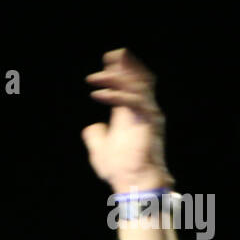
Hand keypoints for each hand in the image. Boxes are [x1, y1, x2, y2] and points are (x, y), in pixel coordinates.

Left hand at [82, 48, 172, 193]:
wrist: (133, 184)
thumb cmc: (120, 169)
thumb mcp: (100, 150)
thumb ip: (96, 136)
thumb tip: (91, 128)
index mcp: (133, 115)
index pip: (132, 85)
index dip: (123, 70)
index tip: (109, 59)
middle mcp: (143, 112)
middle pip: (140, 79)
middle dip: (126, 65)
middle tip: (111, 55)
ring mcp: (148, 116)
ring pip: (136, 86)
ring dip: (115, 78)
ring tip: (94, 77)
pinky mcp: (148, 123)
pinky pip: (132, 101)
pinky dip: (115, 95)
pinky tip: (98, 93)